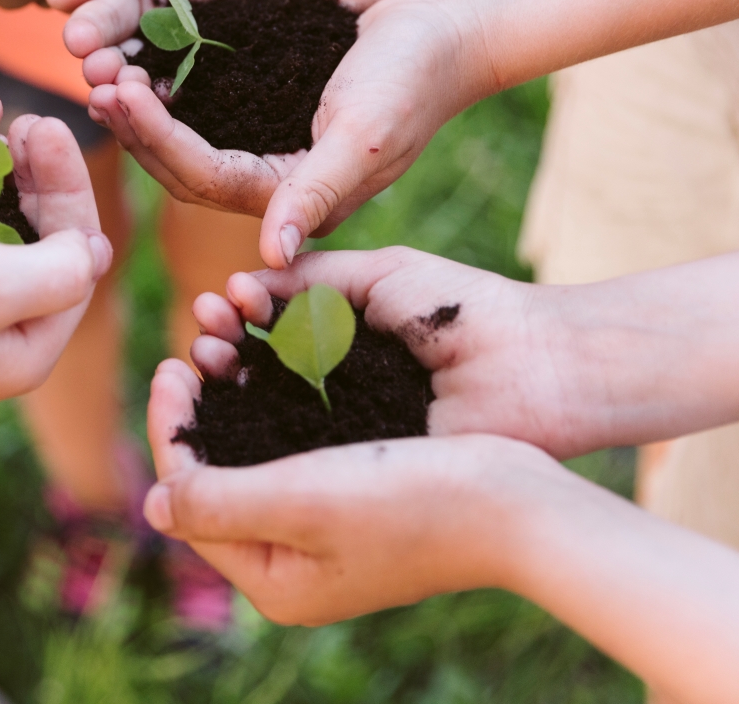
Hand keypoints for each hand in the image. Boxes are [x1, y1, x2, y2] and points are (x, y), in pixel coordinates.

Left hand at [65, 0, 488, 265]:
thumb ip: (317, 191)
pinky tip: (140, 67)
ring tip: (105, 77)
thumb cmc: (415, 79)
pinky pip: (204, 120)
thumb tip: (274, 256)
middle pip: (186, 173)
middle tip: (96, 85)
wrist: (447, 36)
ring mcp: (273, 157)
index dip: (157, 139)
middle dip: (138, 133)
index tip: (118, 91)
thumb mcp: (365, 135)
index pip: (206, 177)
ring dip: (144, 118)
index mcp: (297, 200)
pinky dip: (169, 99)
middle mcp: (278, 189)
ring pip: (188, 149)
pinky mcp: (268, 123)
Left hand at [143, 356, 563, 625]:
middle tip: (187, 352)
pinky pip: (290, 449)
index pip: (190, 502)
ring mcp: (324, 535)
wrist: (518, 501)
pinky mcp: (354, 502)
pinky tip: (267, 364)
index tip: (170, 366)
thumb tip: (151, 503)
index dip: (170, 432)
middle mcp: (293, 565)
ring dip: (229, 401)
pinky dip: (270, 405)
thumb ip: (221, 502)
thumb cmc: (413, 498)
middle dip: (196, 413)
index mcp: (274, 581)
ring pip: (249, 458)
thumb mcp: (304, 500)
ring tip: (219, 348)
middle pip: (215, 481)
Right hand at [190, 248, 680, 460]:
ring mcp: (346, 426)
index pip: (269, 327)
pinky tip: (235, 404)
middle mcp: (338, 384)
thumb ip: (310, 278)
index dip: (237, 315)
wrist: (534, 365)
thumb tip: (242, 285)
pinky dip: (262, 430)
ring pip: (269, 410)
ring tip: (208, 356)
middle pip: (259, 371)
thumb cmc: (464, 309)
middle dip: (223, 348)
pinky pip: (301, 452)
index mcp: (343, 336)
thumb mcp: (378, 275)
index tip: (218, 300)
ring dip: (231, 383)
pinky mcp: (361, 463)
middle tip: (204, 334)